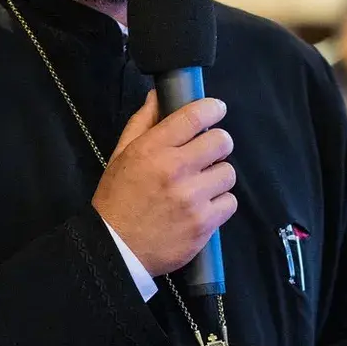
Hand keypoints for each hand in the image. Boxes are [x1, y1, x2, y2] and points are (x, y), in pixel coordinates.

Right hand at [93, 92, 237, 275]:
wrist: (116, 249)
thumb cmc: (118, 199)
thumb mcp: (121, 156)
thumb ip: (142, 123)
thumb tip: (158, 96)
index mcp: (153, 149)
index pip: (194, 116)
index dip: (212, 108)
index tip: (216, 110)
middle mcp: (175, 169)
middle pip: (221, 141)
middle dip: (218, 145)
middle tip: (208, 154)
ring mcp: (192, 198)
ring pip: (228, 173)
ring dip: (218, 177)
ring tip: (203, 185)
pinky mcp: (204, 223)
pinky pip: (230, 202)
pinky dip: (220, 204)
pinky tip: (204, 207)